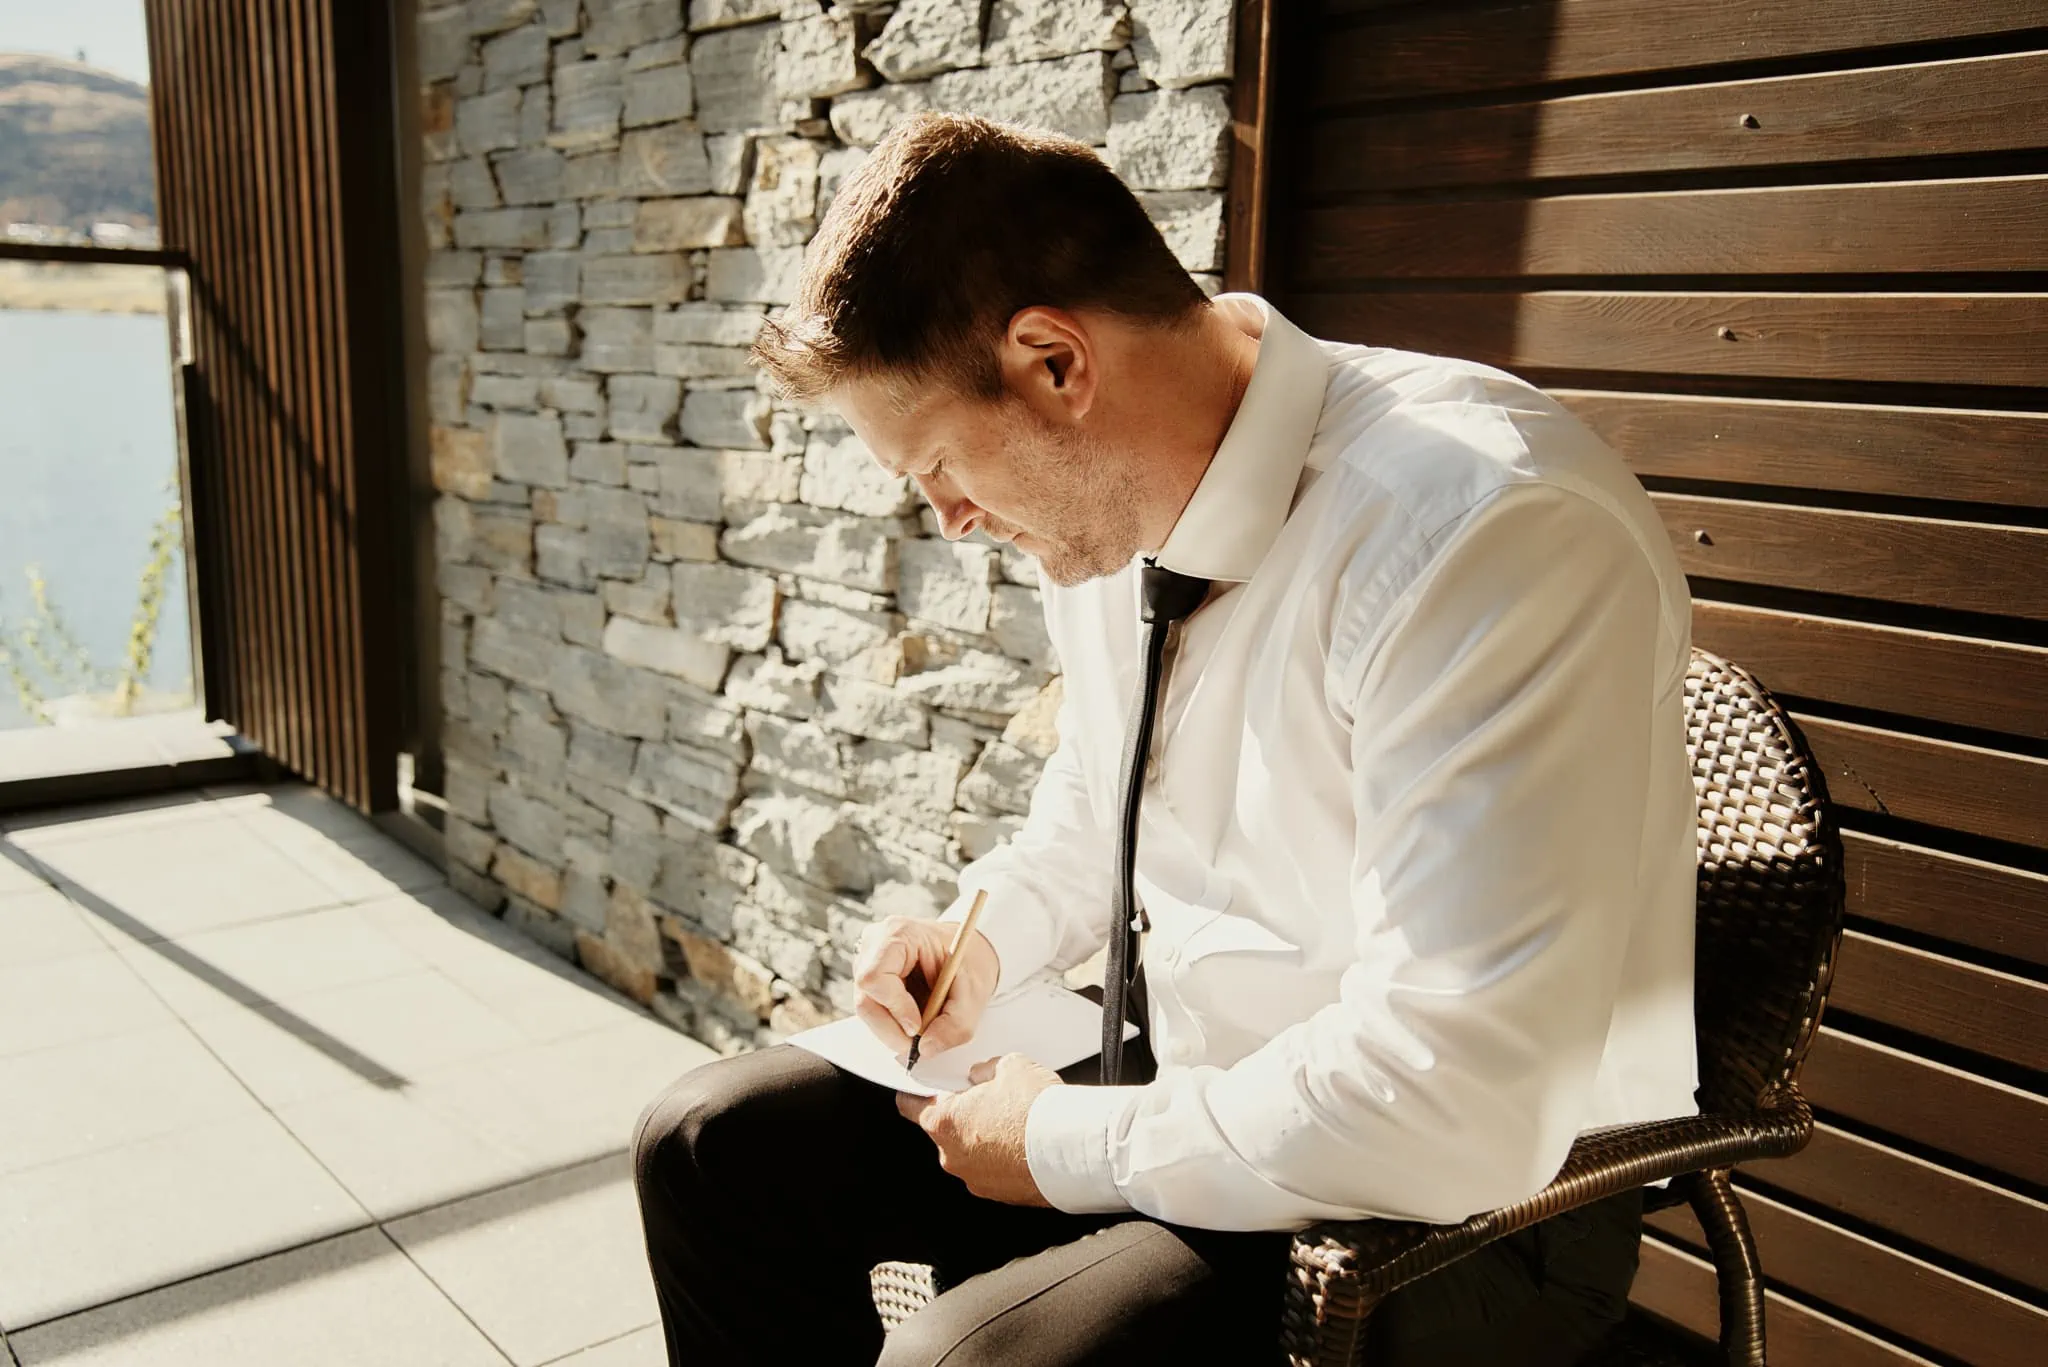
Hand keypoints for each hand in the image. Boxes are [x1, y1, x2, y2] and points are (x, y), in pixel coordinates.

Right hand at [853, 915, 1000, 1057]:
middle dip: (891, 1029)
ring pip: (866, 1010)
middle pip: (865, 999)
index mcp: (898, 933)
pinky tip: (913, 1021)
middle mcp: (875, 945)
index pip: (875, 977)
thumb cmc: (969, 961)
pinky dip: (892, 1025)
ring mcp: (867, 963)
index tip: (917, 1027)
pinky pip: (872, 1011)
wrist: (966, 952)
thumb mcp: (973, 993)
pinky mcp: (870, 981)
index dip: (894, 1007)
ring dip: (892, 1029)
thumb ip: (955, 1024)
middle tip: (918, 1045)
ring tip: (921, 1031)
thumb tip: (926, 1049)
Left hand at [898, 1054, 1059, 1205]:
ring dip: (987, 1140)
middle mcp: (953, 1157)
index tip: (928, 1089)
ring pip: (973, 1153)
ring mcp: (976, 1180)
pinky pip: (995, 1171)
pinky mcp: (1001, 1195)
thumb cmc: (1037, 1109)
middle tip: (992, 1100)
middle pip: (946, 1131)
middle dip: (965, 1116)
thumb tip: (982, 1076)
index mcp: (944, 1123)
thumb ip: (985, 1071)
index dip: (920, 1093)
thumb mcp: (1010, 1066)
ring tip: (1018, 1123)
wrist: (1072, 1149)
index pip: (910, 1107)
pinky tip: (1028, 1143)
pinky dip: (1006, 1159)